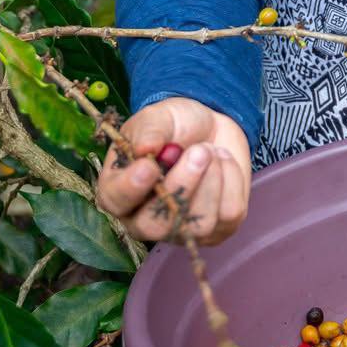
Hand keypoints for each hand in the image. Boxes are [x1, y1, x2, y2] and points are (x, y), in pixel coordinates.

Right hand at [95, 97, 252, 246]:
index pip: (116, 201)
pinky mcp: (218, 229)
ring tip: (208, 149)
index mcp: (119, 190)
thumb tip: (144, 149)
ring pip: (198, 224)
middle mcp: (145, 219)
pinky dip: (230, 179)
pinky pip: (229, 213)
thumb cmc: (175, 125)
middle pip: (157, 226)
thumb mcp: (159, 116)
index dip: (131, 188)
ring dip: (211, 178)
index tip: (149, 166)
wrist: (212, 128)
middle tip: (199, 152)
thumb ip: (149, 130)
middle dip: (181, 187)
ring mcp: (182, 229)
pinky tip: (221, 162)